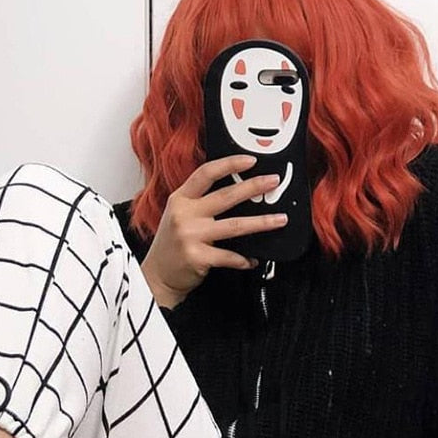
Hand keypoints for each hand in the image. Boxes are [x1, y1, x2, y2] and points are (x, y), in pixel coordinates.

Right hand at [140, 154, 287, 309]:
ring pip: (235, 226)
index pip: (206, 174)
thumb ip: (200, 202)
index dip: (229, 164)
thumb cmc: (172, 244)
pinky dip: (244, 259)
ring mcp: (190, 236)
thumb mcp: (179, 215)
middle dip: (253, 187)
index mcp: (180, 199)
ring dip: (261, 223)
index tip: (251, 160)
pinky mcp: (198, 257)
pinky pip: (230, 256)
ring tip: (280, 219)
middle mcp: (184, 215)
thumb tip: (237, 191)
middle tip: (273, 181)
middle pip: (225, 196)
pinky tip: (253, 259)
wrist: (157, 276)